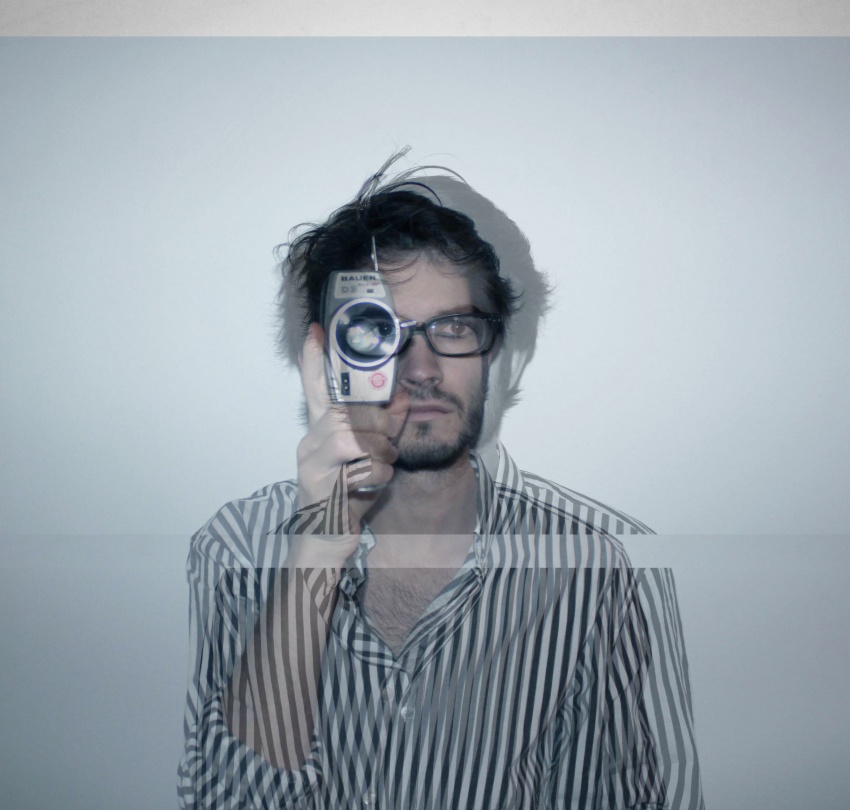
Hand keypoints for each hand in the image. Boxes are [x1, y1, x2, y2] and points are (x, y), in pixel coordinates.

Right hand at [289, 323, 408, 565]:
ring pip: (353, 436)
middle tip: (391, 438)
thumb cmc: (347, 496)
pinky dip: (378, 474)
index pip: (315, 389)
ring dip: (379, 450)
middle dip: (378, 423)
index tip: (316, 331)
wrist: (325, 542)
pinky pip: (361, 466)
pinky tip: (373, 486)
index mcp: (319, 432)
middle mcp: (309, 443)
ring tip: (381, 465)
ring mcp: (311, 464)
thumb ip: (380, 430)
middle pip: (346, 412)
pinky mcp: (319, 486)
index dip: (314, 360)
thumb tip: (404, 400)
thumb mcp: (366, 459)